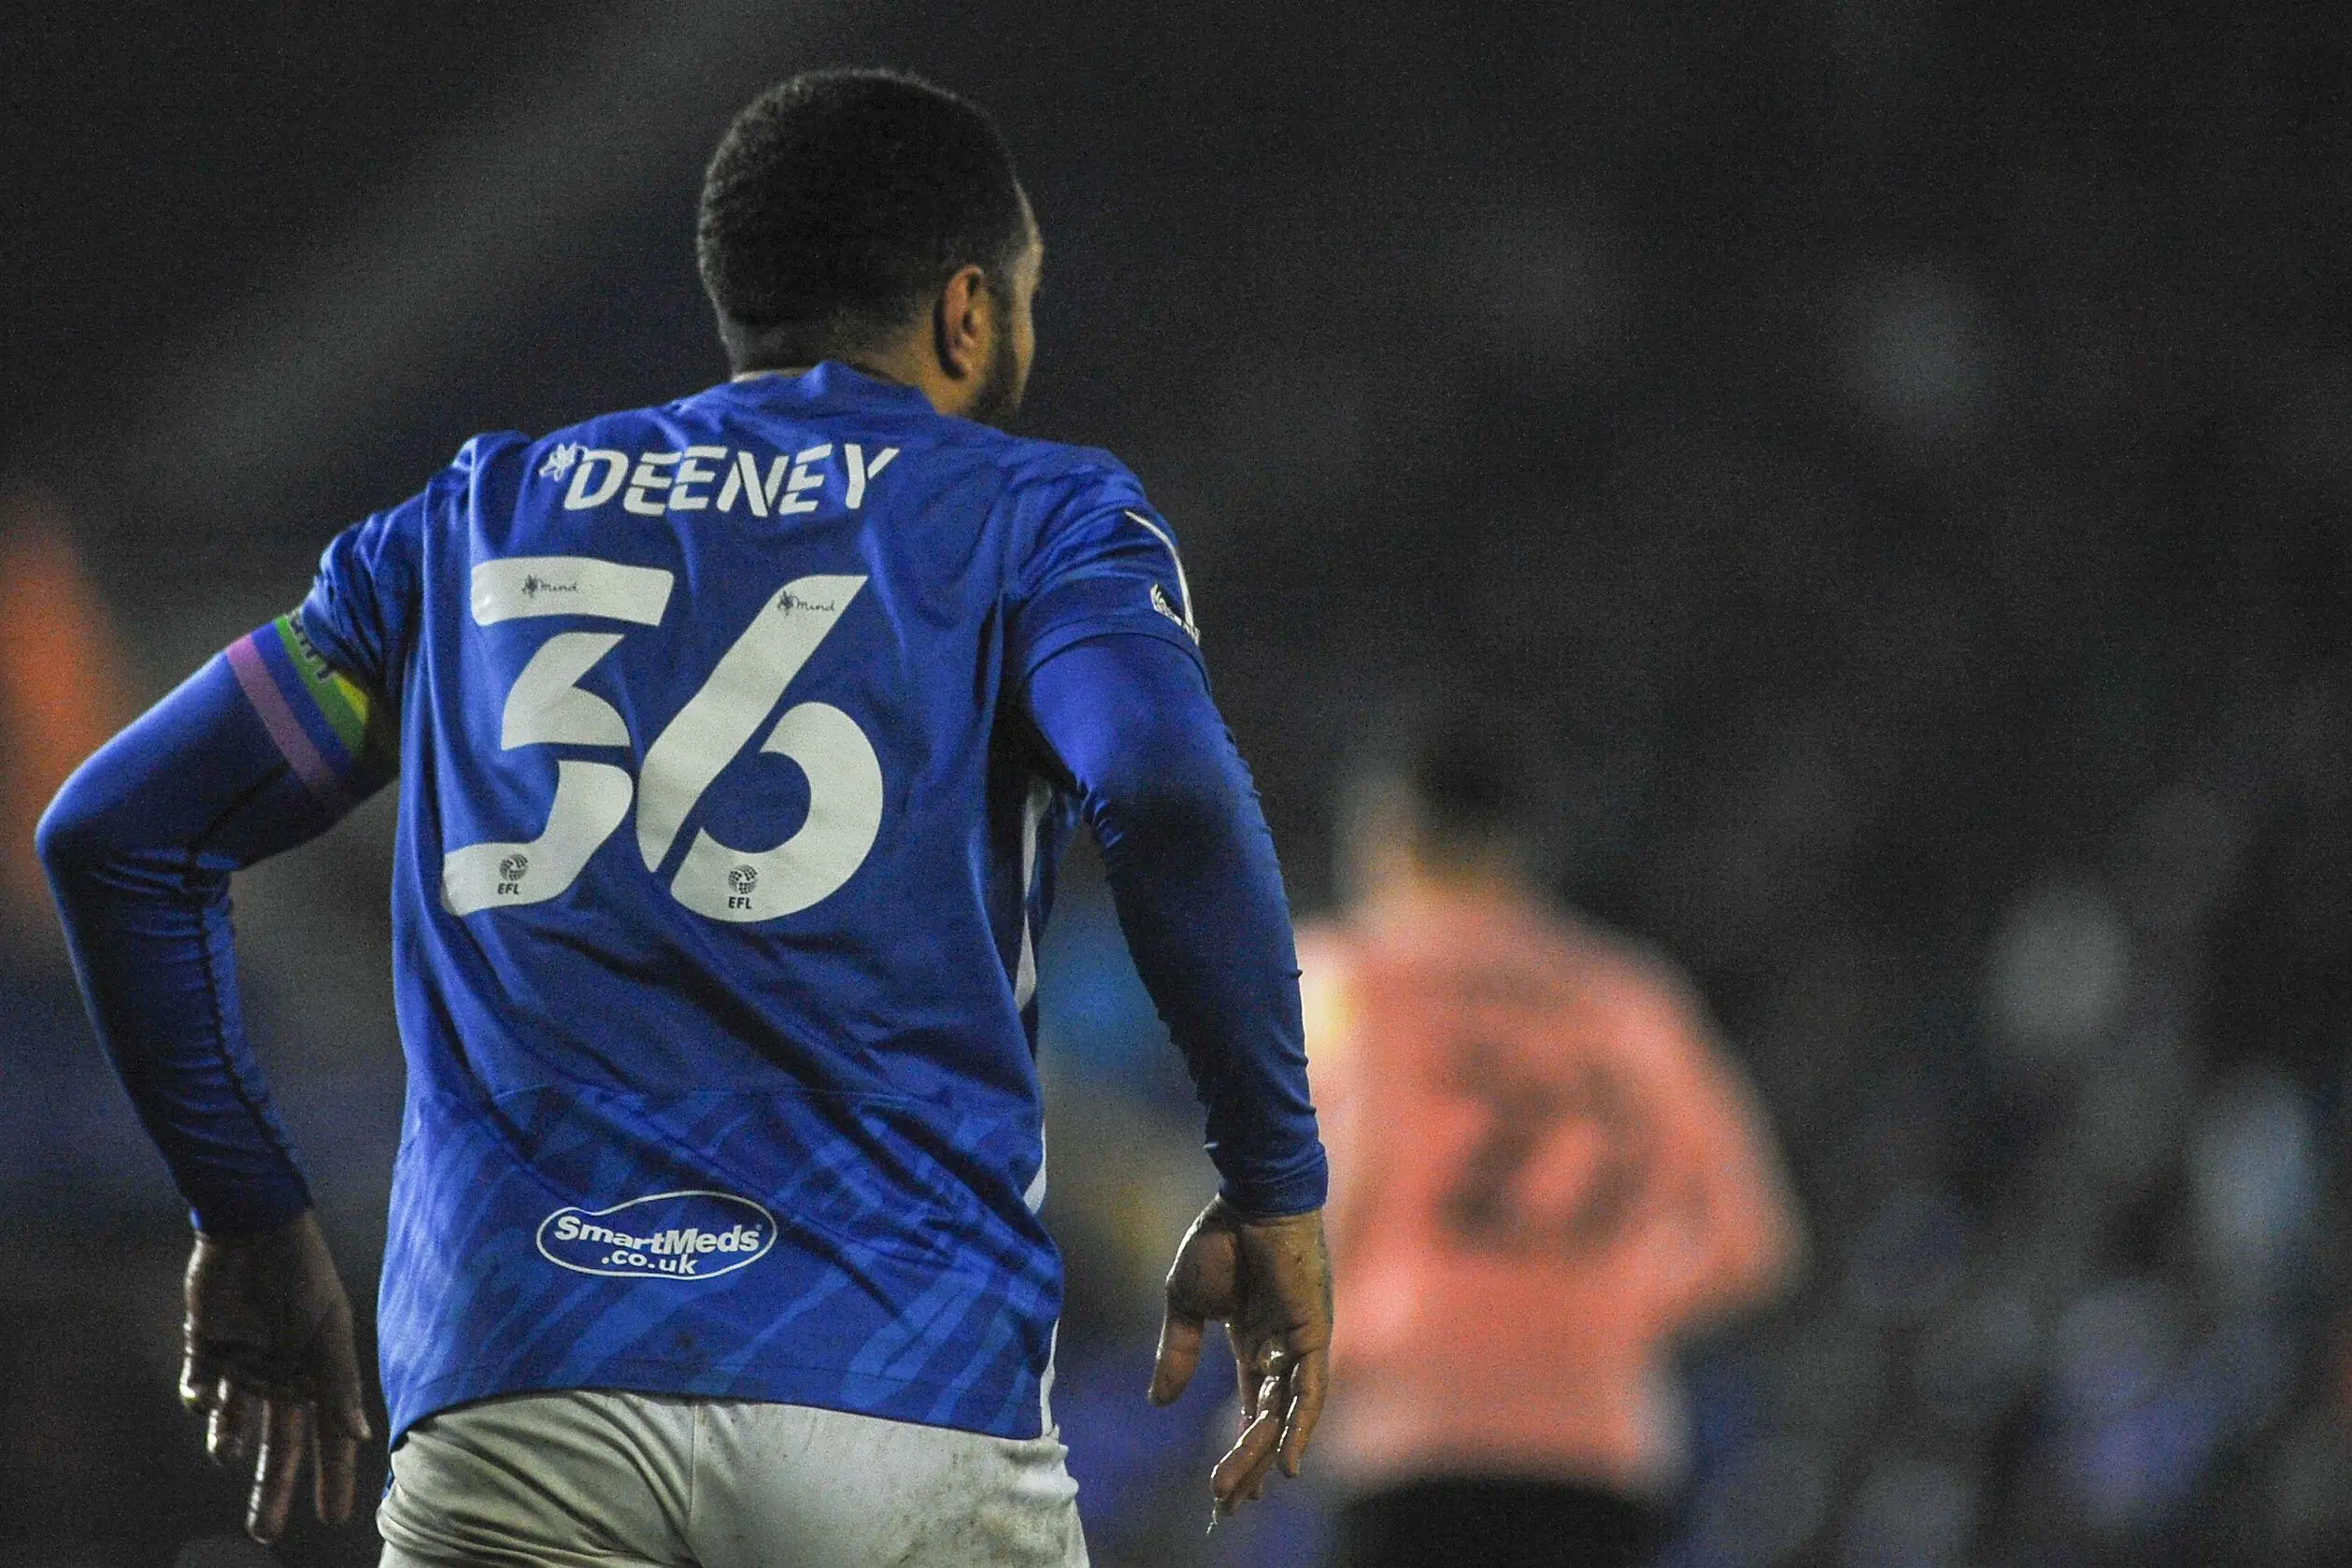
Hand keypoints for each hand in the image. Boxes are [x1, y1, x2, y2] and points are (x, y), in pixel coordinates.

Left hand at [177, 1210, 371, 1542]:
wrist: (252, 1228)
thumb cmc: (302, 1276)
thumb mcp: (328, 1331)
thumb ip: (339, 1385)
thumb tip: (359, 1436)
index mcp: (317, 1372)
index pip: (326, 1438)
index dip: (331, 1477)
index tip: (332, 1518)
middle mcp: (282, 1374)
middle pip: (278, 1443)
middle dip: (273, 1486)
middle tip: (264, 1531)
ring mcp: (243, 1362)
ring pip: (234, 1422)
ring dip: (228, 1443)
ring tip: (224, 1457)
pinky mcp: (206, 1347)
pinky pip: (198, 1387)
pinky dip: (197, 1399)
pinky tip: (202, 1396)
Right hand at [1149, 1197, 1331, 1517]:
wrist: (1249, 1196)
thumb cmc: (1220, 1238)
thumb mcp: (1185, 1304)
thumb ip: (1176, 1352)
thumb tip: (1158, 1404)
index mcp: (1255, 1343)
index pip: (1252, 1409)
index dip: (1238, 1450)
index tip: (1221, 1493)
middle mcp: (1282, 1351)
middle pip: (1267, 1423)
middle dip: (1245, 1466)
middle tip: (1224, 1507)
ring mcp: (1301, 1344)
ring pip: (1283, 1415)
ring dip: (1258, 1454)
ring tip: (1236, 1492)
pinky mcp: (1314, 1334)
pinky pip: (1311, 1391)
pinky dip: (1300, 1427)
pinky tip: (1287, 1464)